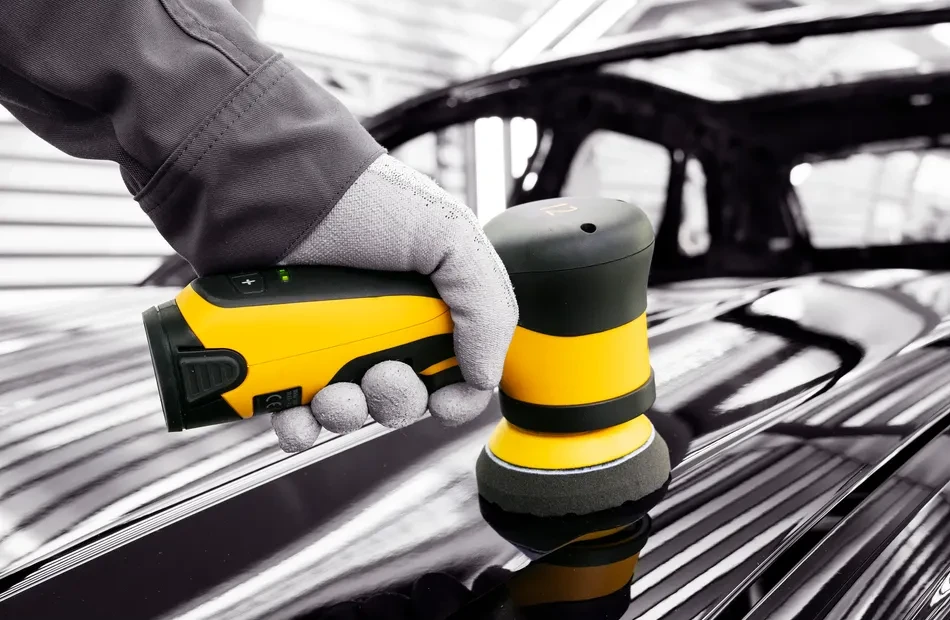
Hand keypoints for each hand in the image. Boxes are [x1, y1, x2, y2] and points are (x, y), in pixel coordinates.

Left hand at [270, 155, 517, 452]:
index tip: (441, 399)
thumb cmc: (366, 199)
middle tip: (379, 374)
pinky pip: (296, 413)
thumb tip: (485, 377)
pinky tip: (295, 414)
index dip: (456, 397)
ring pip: (350, 413)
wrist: (281, 187)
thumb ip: (486, 305)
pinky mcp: (287, 355)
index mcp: (430, 310)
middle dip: (395, 402)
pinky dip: (298, 426)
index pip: (458, 375)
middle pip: (403, 401)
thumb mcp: (451, 236)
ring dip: (346, 416)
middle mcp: (385, 332)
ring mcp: (333, 345)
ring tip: (330, 393)